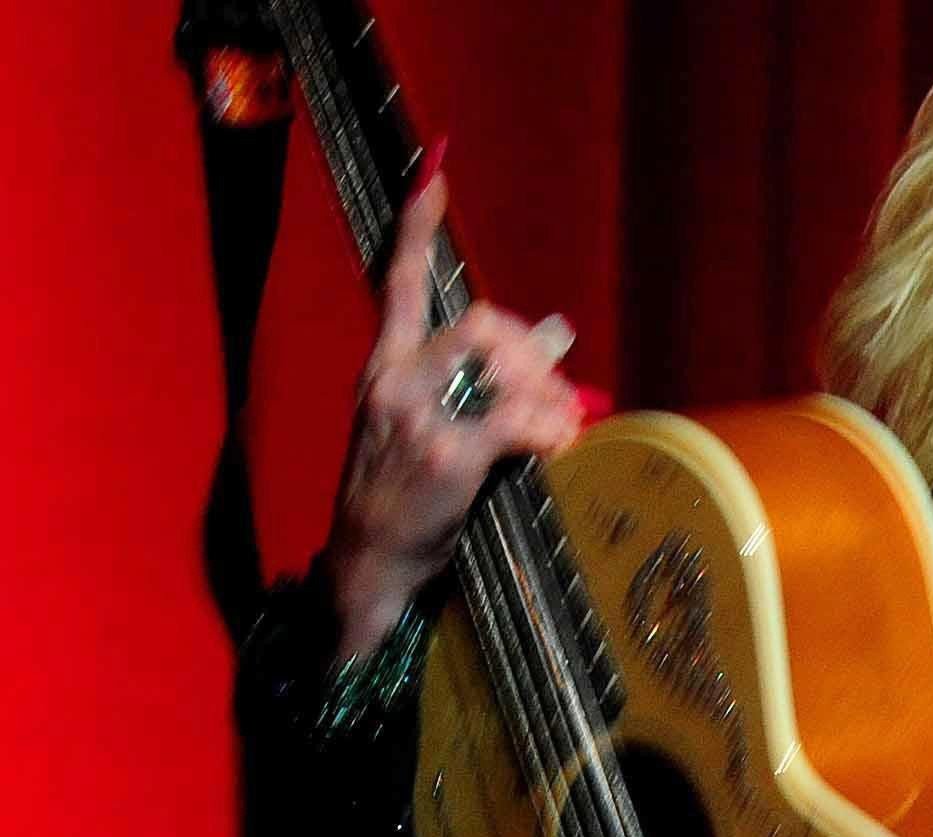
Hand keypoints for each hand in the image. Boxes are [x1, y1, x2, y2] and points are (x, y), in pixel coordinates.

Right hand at [324, 160, 584, 661]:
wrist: (371, 564)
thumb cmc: (408, 500)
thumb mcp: (433, 429)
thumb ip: (482, 384)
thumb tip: (558, 336)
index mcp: (384, 368)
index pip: (395, 281)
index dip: (414, 228)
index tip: (434, 175)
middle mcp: (394, 382)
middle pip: (479, 323)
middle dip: (531, 348)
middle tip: (556, 386)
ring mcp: (418, 419)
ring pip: (501, 365)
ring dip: (548, 393)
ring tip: (562, 426)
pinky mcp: (447, 457)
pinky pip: (515, 420)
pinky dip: (548, 428)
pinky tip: (558, 445)